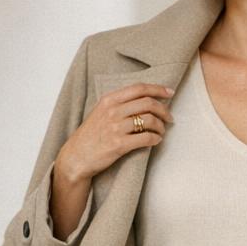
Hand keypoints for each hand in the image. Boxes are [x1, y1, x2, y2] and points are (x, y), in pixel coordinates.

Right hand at [58, 81, 176, 186]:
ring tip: (162, 131)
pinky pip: (146, 138)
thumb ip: (118, 104)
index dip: (158, 89)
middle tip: (169, 118)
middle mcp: (112, 111)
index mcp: (109, 100)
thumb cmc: (91, 136)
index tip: (170, 93)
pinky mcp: (119, 145)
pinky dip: (156, 139)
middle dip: (164, 110)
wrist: (76, 157)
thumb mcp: (100, 112)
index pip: (139, 88)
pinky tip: (156, 140)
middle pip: (148, 103)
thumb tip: (144, 100)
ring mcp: (115, 128)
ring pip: (149, 120)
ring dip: (161, 126)